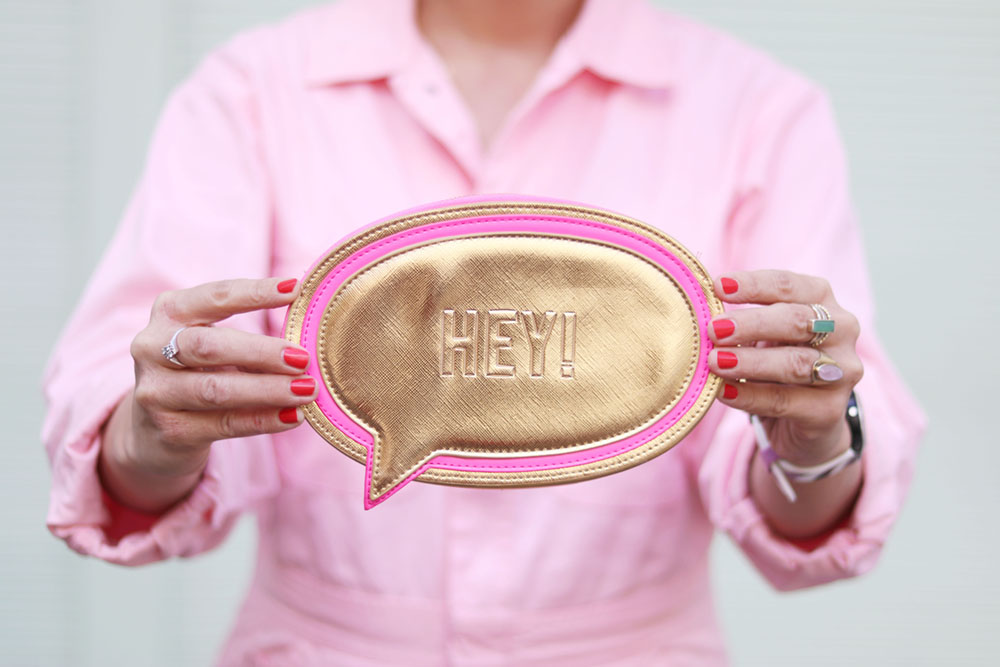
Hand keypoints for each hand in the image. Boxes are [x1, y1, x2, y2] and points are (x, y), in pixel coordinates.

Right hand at [100, 278, 314, 510]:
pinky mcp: (170, 430)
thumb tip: (307, 338)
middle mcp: (152, 348)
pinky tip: (293, 416)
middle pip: (209, 346)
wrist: (152, 431)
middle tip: (303, 358)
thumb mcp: (210, 344)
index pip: (213, 297)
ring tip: (306, 390)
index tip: (295, 289)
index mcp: (168, 313)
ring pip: (216, 390)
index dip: (254, 293)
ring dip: (268, 390)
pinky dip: (264, 420)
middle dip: (261, 351)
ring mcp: (156, 392)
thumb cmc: (196, 373)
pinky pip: (225, 424)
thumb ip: (245, 336)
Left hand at [708, 270, 863, 465]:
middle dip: (753, 323)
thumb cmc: (777, 362)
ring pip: (795, 362)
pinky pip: (785, 401)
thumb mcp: (763, 335)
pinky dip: (750, 396)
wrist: (807, 420)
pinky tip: (723, 391)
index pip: (789, 285)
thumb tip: (698, 309)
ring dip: (751, 361)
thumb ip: (741, 321)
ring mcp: (842, 371)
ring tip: (715, 361)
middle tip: (715, 328)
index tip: (718, 286)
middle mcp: (842, 330)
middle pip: (797, 321)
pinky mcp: (830, 410)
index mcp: (822, 301)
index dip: (754, 284)